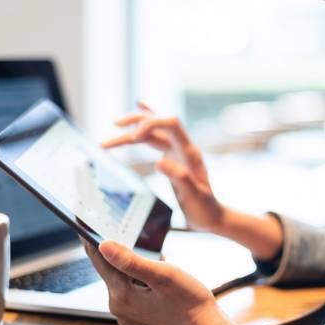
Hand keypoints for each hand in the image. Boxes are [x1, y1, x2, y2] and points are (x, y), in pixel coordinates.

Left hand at [83, 239, 244, 324]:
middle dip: (114, 248)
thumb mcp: (162, 275)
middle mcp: (119, 307)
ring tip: (137, 245)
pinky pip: (130, 288)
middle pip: (109, 269)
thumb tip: (103, 245)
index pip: (99, 260)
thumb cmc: (189, 301)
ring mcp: (128, 313)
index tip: (82, 220)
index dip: (90, 238)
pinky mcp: (137, 315)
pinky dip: (136, 275)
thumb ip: (131, 261)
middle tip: (112, 225)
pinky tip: (151, 267)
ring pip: (120, 278)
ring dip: (128, 262)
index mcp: (121, 296)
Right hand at [102, 102, 225, 232]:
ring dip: (132, 130)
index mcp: (189, 153)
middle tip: (115, 125)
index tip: (133, 136)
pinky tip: (140, 109)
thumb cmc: (204, 208)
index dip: (151, 124)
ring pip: (152, 132)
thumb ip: (179, 178)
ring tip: (112, 130)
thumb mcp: (193, 197)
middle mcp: (183, 147)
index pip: (171, 124)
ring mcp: (177, 150)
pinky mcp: (171, 155)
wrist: (211, 215)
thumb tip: (159, 162)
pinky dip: (145, 124)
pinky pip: (156, 136)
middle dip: (136, 121)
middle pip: (158, 122)